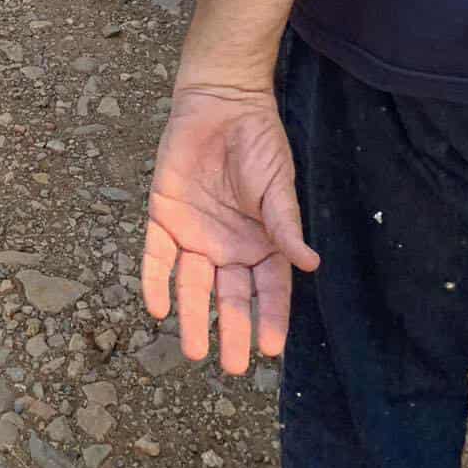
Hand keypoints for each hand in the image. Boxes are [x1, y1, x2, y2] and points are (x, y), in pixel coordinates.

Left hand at [141, 85, 317, 374]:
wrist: (221, 101)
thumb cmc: (259, 141)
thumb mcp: (278, 184)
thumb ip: (286, 225)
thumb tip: (312, 264)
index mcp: (261, 242)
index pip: (268, 289)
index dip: (271, 318)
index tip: (272, 349)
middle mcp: (228, 246)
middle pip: (230, 297)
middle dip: (232, 330)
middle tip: (233, 365)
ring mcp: (195, 233)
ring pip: (193, 284)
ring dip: (193, 316)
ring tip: (194, 349)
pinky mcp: (164, 216)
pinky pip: (157, 256)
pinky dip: (155, 281)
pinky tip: (158, 306)